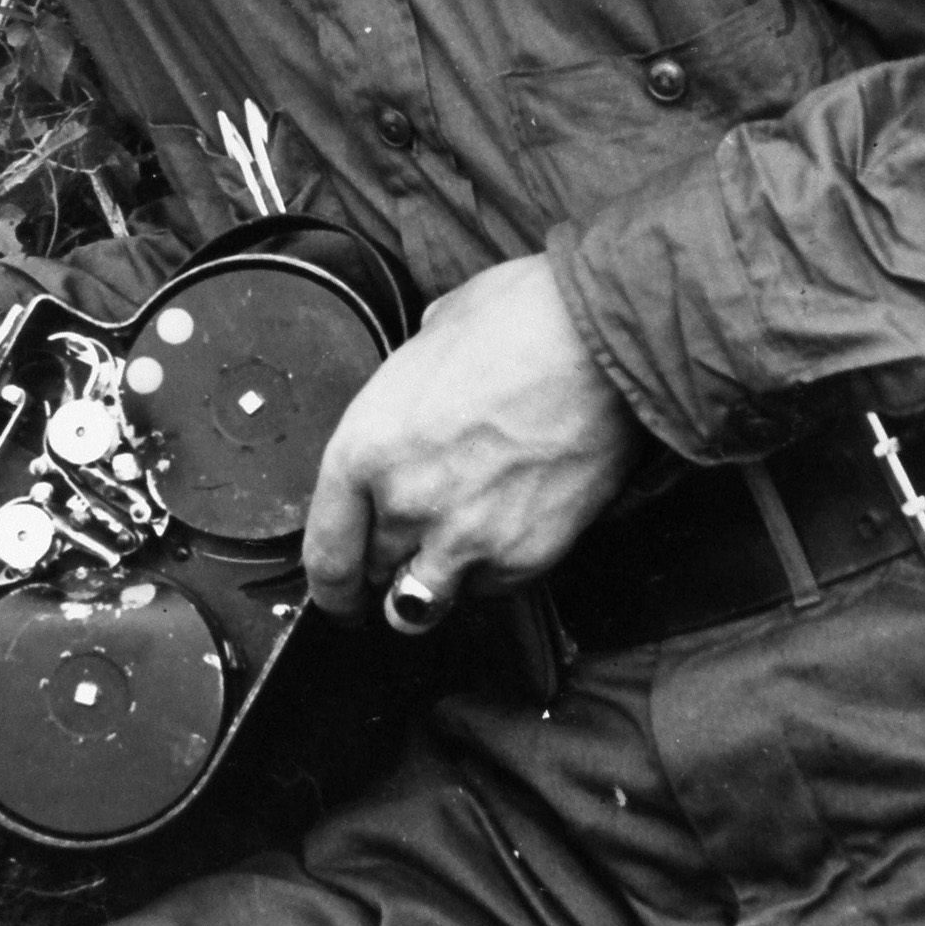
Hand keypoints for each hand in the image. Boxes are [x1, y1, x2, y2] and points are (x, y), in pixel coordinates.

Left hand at [303, 255, 639, 624]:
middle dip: (382, 565)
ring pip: (424, 602)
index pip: (325, 554)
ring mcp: (465, 540)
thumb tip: (415, 395)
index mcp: (364, 448)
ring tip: (445, 560)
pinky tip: (502, 535)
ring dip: (428, 587)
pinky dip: (489, 574)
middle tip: (402, 545)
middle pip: (372, 576)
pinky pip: (490, 590)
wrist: (599, 346)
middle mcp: (405, 505)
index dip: (330, 585)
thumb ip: (407, 391)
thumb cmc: (515, 322)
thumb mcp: (428, 339)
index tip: (336, 593)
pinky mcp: (524, 559)